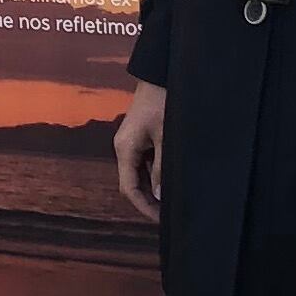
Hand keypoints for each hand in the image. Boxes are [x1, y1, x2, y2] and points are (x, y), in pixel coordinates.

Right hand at [112, 80, 167, 222]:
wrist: (160, 74)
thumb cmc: (163, 102)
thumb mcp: (166, 137)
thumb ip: (162, 168)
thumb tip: (159, 195)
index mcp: (125, 148)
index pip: (129, 188)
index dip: (143, 207)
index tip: (161, 220)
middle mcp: (123, 147)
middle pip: (131, 183)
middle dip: (148, 201)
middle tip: (169, 215)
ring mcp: (131, 142)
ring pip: (138, 174)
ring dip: (152, 188)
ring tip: (171, 201)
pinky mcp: (139, 137)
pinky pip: (144, 162)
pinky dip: (154, 175)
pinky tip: (169, 181)